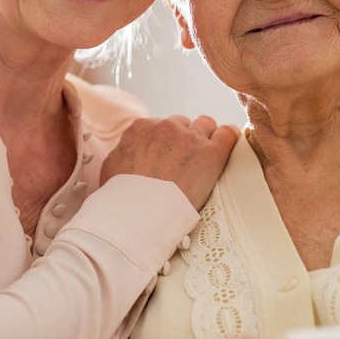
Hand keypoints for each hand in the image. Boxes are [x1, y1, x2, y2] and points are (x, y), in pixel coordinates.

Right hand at [100, 115, 239, 209]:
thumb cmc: (122, 198)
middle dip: (185, 140)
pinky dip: (228, 139)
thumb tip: (128, 151)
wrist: (139, 214)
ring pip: (206, 125)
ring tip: (205, 159)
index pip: (161, 125)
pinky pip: (228, 134)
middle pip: (183, 124)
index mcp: (141, 128)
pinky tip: (228, 148)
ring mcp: (190, 138)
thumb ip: (123, 152)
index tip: (169, 156)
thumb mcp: (111, 168)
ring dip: (206, 138)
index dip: (167, 142)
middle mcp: (166, 127)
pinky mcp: (211, 153)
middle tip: (186, 162)